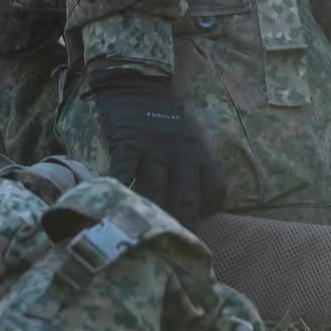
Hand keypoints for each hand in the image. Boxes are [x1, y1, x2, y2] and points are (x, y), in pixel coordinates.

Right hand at [89, 69, 226, 225]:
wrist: (138, 86)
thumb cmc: (164, 121)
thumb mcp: (188, 140)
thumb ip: (192, 168)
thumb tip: (191, 206)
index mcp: (199, 153)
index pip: (216, 189)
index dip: (209, 211)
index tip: (196, 222)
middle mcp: (180, 154)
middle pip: (187, 198)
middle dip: (180, 225)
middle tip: (169, 245)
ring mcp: (153, 149)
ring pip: (157, 192)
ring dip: (151, 216)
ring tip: (143, 235)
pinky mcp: (128, 144)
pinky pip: (123, 175)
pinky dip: (118, 193)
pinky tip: (114, 206)